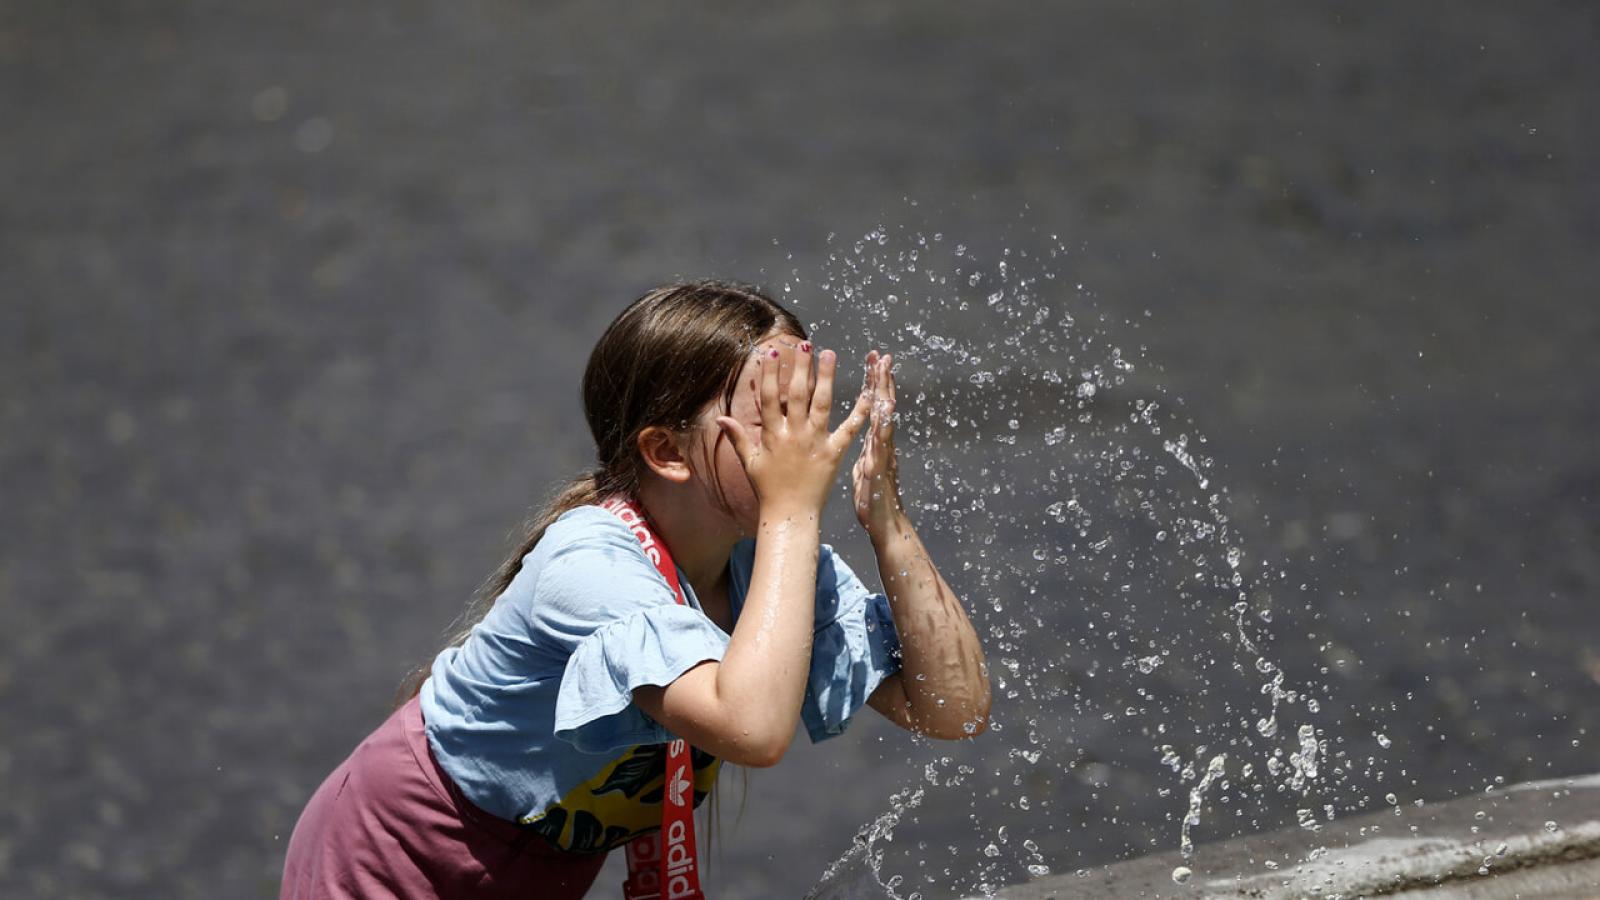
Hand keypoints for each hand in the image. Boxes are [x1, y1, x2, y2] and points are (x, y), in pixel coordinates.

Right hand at [716, 343, 871, 516]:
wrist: (790, 514)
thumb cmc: (768, 489)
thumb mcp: (750, 462)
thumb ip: (737, 437)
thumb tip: (721, 418)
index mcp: (773, 435)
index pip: (770, 398)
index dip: (770, 374)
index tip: (771, 352)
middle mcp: (794, 435)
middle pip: (798, 394)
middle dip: (801, 367)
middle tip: (805, 344)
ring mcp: (815, 443)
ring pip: (822, 404)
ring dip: (826, 377)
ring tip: (829, 354)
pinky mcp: (834, 453)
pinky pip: (849, 429)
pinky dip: (859, 412)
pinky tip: (867, 393)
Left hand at [852, 350, 904, 535]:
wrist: (887, 525)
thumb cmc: (873, 497)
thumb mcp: (865, 465)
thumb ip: (865, 447)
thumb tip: (863, 432)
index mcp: (876, 442)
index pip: (876, 405)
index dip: (876, 382)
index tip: (874, 358)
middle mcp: (883, 446)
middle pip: (884, 407)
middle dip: (883, 381)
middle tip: (882, 356)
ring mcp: (884, 459)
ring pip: (885, 424)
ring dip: (885, 401)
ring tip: (883, 381)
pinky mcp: (880, 475)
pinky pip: (881, 452)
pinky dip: (881, 437)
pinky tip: (881, 421)